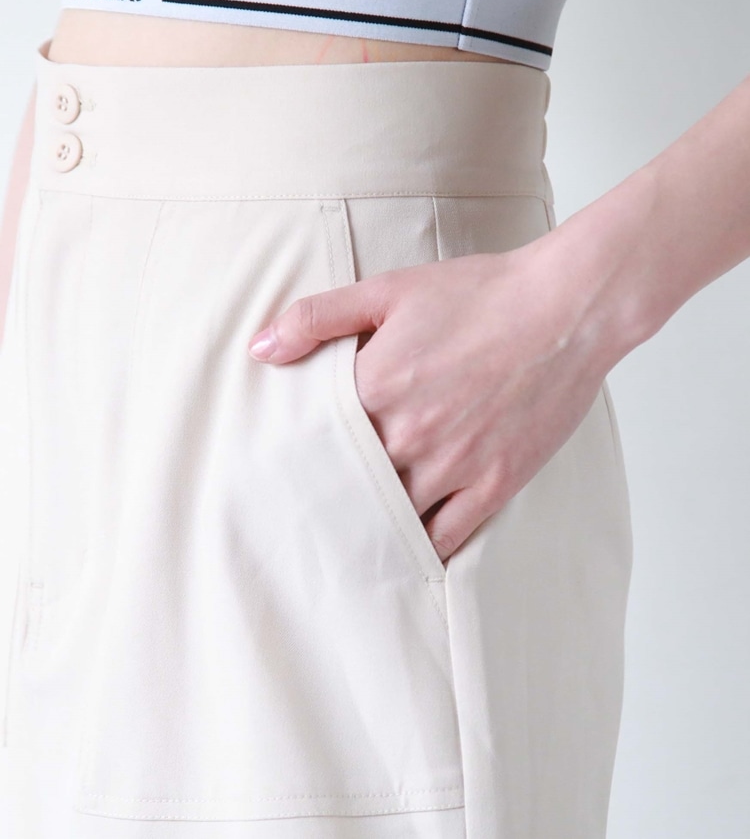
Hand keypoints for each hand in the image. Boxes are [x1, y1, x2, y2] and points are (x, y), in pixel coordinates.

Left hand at [247, 242, 614, 563]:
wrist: (566, 308)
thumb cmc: (480, 294)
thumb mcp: (389, 290)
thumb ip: (318, 318)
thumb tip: (260, 350)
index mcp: (376, 388)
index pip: (315, 442)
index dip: (297, 459)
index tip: (281, 472)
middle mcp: (409, 435)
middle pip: (349, 487)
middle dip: (327, 499)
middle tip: (304, 516)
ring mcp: (454, 466)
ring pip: (393, 518)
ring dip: (370, 527)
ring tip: (349, 538)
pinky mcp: (495, 483)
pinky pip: (448, 536)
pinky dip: (422, 548)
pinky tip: (406, 550)